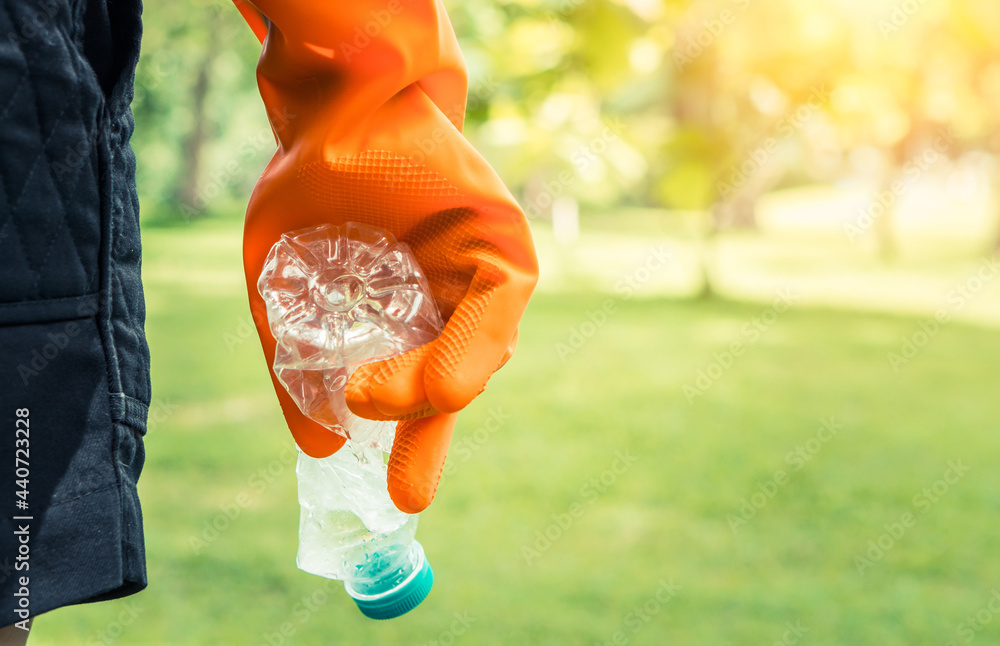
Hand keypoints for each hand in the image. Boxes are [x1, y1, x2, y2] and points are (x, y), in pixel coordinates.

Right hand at [235, 0, 537, 511]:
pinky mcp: (507, 249)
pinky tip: (432, 386)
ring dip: (432, 392)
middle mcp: (455, 299)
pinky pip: (498, 313)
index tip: (396, 491)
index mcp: (411, 310)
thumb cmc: (314, 182)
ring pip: (477, 357)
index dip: (410, 440)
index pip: (419, 386)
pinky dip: (465, 354)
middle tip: (406, 493)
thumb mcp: (283, 280)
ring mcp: (486, 274)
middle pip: (453, 381)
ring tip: (370, 401)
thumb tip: (318, 449)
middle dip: (429, 436)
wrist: (338, 101)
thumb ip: (295, 363)